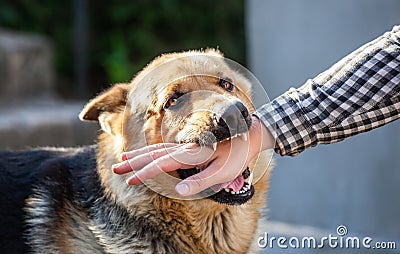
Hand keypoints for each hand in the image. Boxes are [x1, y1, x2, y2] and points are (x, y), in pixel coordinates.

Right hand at [112, 116, 273, 195]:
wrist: (250, 132)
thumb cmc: (239, 153)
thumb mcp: (224, 171)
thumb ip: (201, 181)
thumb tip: (178, 191)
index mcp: (191, 154)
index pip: (162, 164)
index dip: (145, 173)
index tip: (129, 180)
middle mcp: (185, 147)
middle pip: (154, 154)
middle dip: (134, 161)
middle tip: (116, 166)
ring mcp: (186, 143)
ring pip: (158, 148)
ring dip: (140, 154)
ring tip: (124, 157)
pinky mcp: (190, 144)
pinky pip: (167, 147)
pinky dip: (153, 150)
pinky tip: (148, 154)